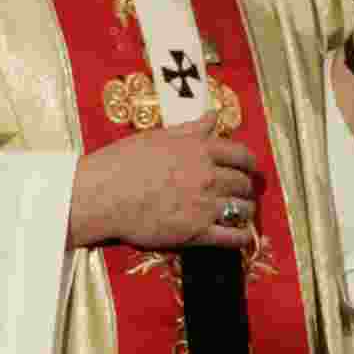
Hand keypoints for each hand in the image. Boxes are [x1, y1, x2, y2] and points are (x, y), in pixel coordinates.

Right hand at [68, 113, 259, 250]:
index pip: (241, 155)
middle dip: (246, 188)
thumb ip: (192, 129)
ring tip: (240, 213)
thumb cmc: (124, 161)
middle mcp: (208, 176)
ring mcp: (204, 206)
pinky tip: (241, 236)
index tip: (250, 169)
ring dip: (245, 211)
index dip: (250, 163)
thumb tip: (213, 116)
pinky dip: (242, 237)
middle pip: (244, 183)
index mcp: (200, 149)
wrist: (104, 195)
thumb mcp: (159, 137)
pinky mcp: (196, 233)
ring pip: (243, 209)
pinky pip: (233, 238)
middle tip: (242, 192)